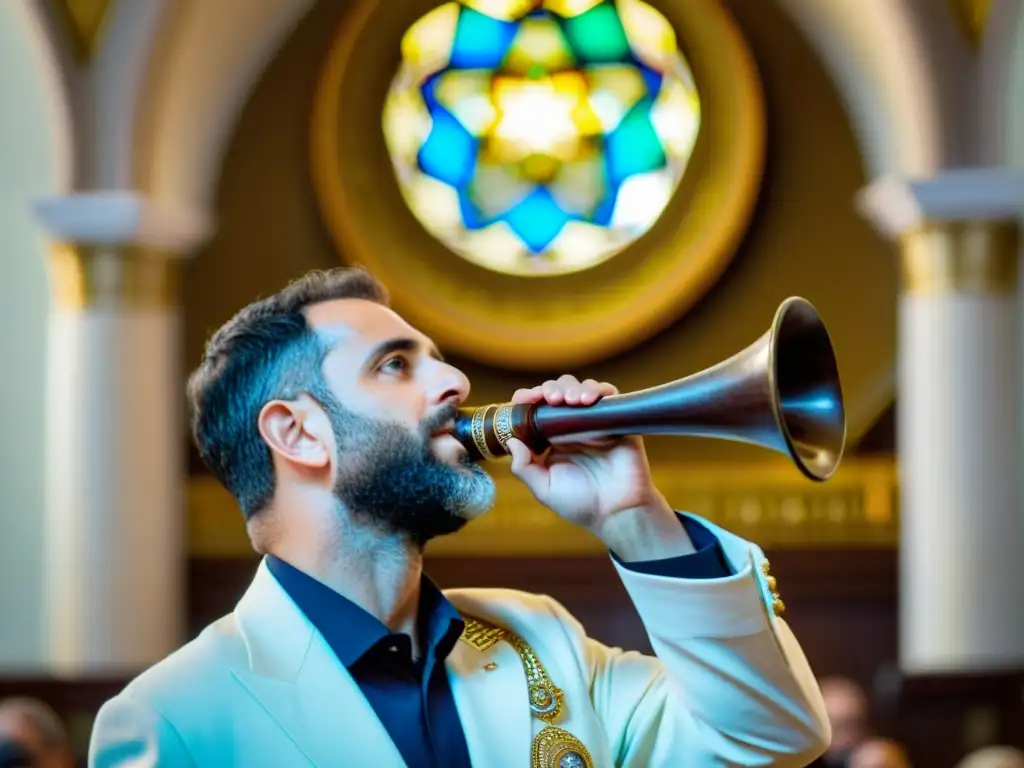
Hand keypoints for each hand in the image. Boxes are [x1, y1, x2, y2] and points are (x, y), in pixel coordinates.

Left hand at [505, 375, 694, 559]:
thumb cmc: (581, 504)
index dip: (529, 398)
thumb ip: (524, 467)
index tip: (521, 398)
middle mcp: (573, 427)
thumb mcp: (544, 489)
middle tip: (549, 398)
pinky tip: (587, 400)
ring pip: (581, 388)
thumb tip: (511, 441)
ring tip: (569, 401)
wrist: (617, 511)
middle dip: (550, 388)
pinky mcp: (616, 421)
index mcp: (552, 439)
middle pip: (558, 391)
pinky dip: (597, 390)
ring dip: (571, 387)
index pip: (538, 409)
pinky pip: (608, 395)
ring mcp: (594, 422)